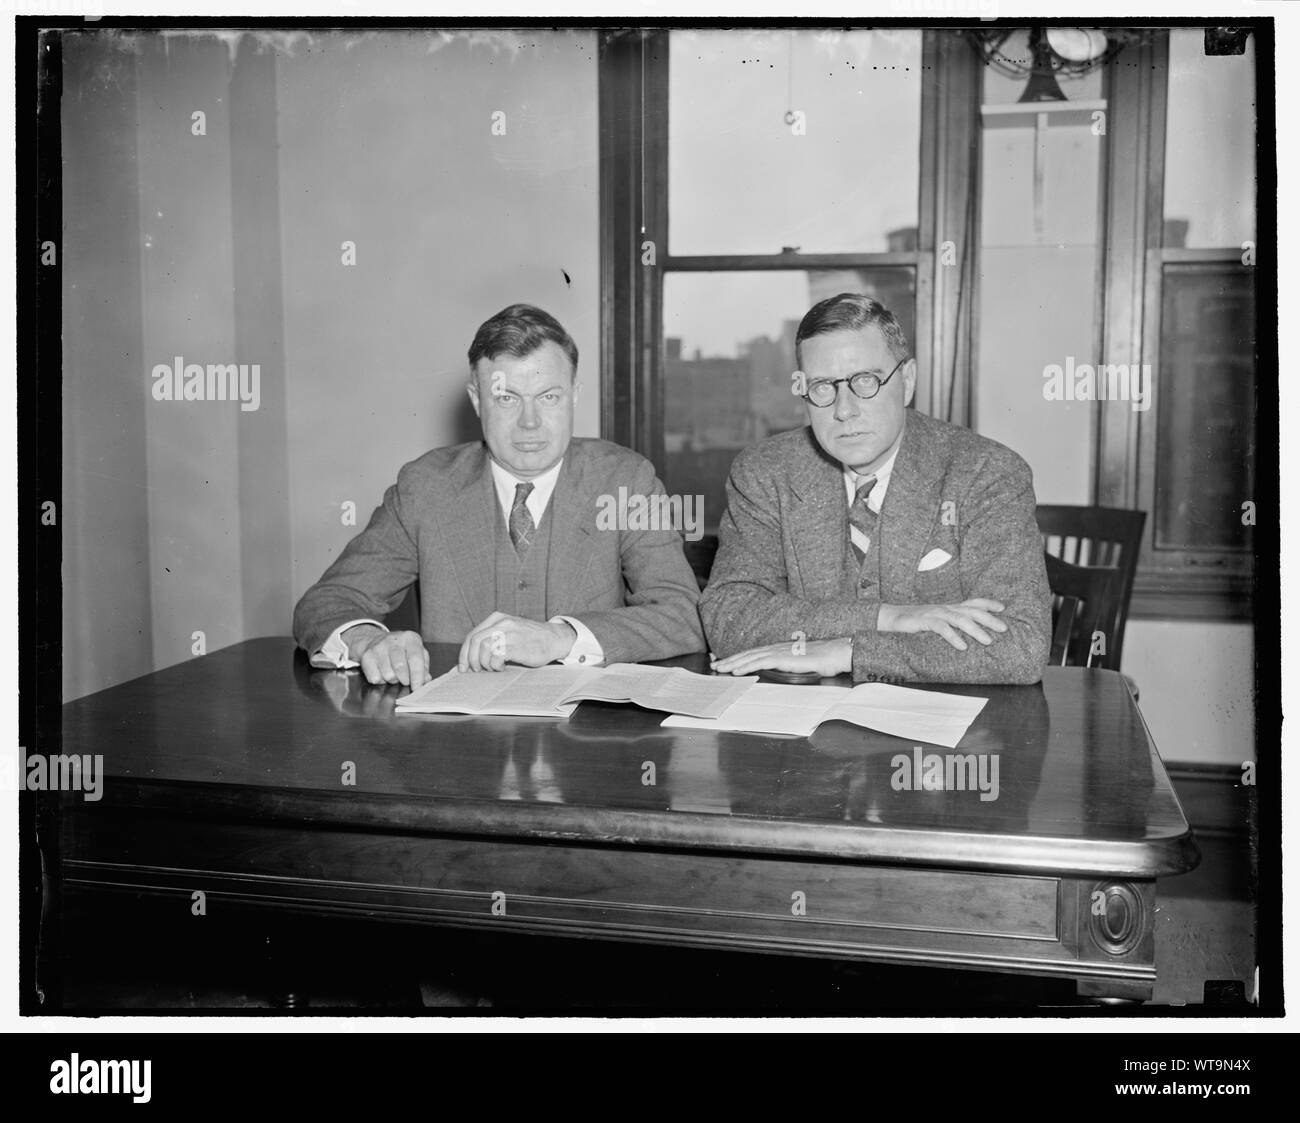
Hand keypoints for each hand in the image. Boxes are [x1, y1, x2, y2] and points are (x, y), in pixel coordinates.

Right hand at [347, 626, 430, 687]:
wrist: (375, 641)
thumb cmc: (401, 650)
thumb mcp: (417, 653)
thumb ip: (424, 667)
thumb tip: (425, 680)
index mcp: (410, 638)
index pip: (415, 658)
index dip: (417, 675)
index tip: (417, 687)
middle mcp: (394, 640)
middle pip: (400, 667)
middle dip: (404, 679)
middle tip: (405, 680)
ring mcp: (378, 647)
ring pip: (387, 675)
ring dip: (393, 680)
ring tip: (394, 673)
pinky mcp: (366, 656)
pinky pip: (375, 678)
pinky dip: (380, 680)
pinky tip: (382, 672)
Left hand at [458, 612, 576, 671]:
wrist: (554, 639)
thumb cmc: (530, 640)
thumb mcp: (509, 633)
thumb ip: (491, 641)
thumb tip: (468, 661)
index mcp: (497, 619)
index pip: (472, 635)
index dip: (465, 653)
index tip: (463, 667)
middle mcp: (502, 623)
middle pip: (475, 641)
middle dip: (472, 660)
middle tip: (477, 671)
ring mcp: (510, 633)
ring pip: (484, 647)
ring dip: (485, 662)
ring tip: (493, 668)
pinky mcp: (517, 644)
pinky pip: (497, 655)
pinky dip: (495, 665)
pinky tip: (502, 667)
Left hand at [710, 638, 851, 677]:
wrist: (834, 653)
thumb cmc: (820, 659)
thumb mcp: (799, 662)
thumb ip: (786, 664)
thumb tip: (778, 670)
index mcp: (778, 649)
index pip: (753, 653)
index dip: (737, 657)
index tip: (724, 661)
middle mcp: (774, 648)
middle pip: (747, 654)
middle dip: (729, 659)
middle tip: (714, 665)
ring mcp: (778, 652)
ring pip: (749, 657)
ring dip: (733, 663)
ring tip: (719, 668)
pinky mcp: (782, 658)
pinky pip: (759, 663)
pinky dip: (746, 666)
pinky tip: (736, 671)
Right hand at [876, 599, 1006, 650]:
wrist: (890, 618)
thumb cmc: (915, 623)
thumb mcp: (936, 622)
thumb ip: (951, 625)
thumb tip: (969, 635)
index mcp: (949, 608)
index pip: (972, 602)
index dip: (988, 603)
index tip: (1003, 608)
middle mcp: (945, 608)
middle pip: (971, 610)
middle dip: (989, 619)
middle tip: (1004, 628)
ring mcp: (935, 613)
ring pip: (960, 619)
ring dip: (976, 630)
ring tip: (988, 640)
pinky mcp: (924, 621)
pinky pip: (941, 628)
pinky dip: (953, 637)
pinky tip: (962, 646)